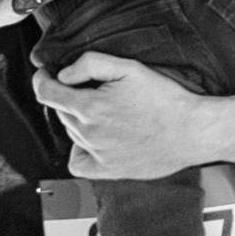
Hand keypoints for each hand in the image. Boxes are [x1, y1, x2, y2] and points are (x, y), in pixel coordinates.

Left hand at [33, 51, 205, 178]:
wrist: (193, 131)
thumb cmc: (165, 98)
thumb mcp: (129, 68)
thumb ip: (90, 64)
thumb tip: (63, 75)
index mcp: (90, 107)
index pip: (46, 93)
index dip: (41, 79)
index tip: (46, 74)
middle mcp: (89, 134)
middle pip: (61, 111)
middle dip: (68, 97)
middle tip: (94, 89)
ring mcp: (98, 155)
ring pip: (72, 133)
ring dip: (79, 119)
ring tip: (107, 111)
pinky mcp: (109, 171)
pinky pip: (77, 163)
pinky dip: (79, 150)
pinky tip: (94, 139)